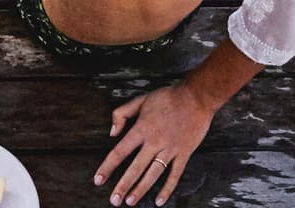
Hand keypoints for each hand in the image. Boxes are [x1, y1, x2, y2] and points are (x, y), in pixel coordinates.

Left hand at [97, 83, 215, 205]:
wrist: (196, 97)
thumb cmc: (168, 97)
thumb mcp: (140, 100)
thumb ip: (121, 114)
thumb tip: (112, 133)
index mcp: (141, 129)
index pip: (119, 152)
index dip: (107, 167)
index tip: (98, 180)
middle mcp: (154, 142)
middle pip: (135, 168)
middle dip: (122, 186)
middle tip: (113, 200)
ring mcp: (170, 149)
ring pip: (152, 174)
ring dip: (140, 189)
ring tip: (130, 202)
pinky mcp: (184, 153)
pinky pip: (174, 175)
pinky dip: (167, 189)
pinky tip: (159, 201)